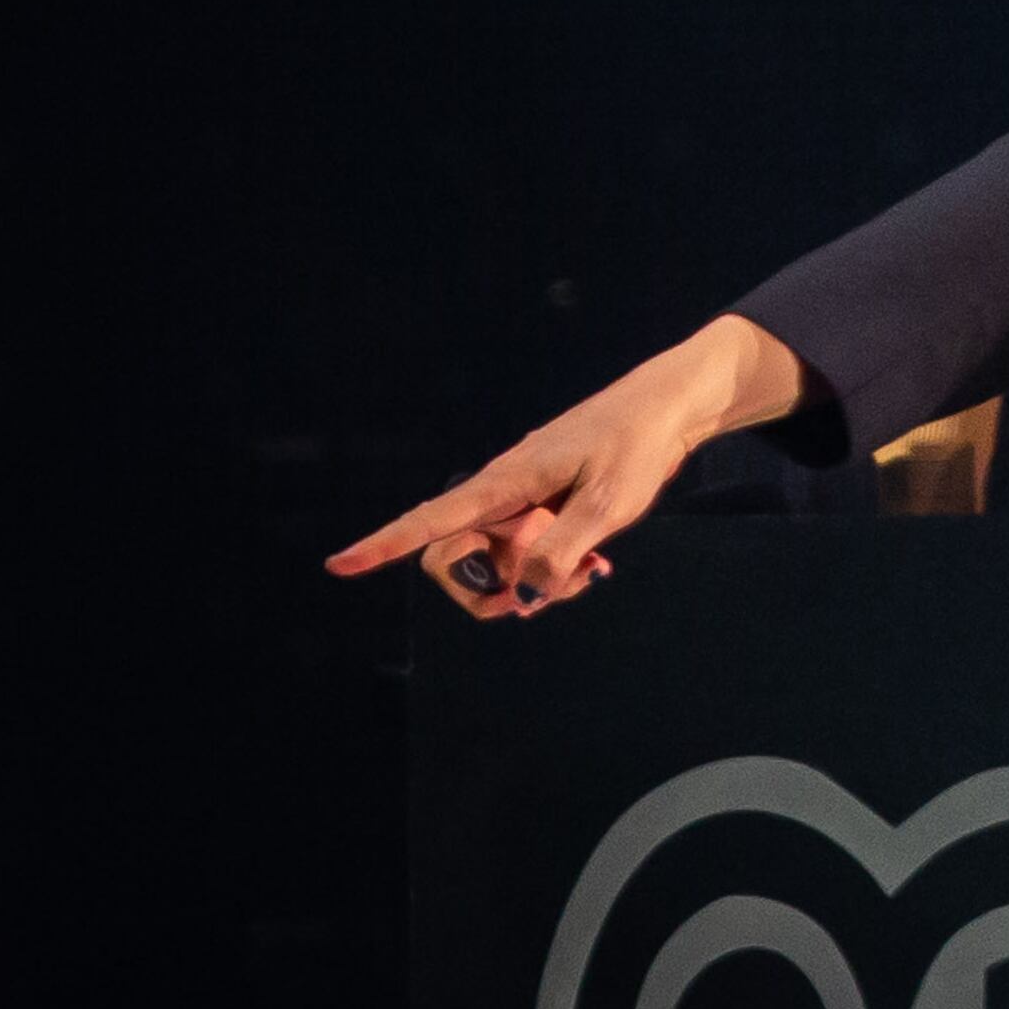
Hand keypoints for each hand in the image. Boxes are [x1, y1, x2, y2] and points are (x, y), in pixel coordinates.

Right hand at [326, 314, 816, 615]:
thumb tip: (520, 599)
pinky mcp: (543, 511)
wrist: (670, 408)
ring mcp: (522, 504)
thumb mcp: (607, 505)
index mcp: (504, 483)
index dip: (383, 545)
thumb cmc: (637, 444)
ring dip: (530, 584)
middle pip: (454, 557)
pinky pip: (527, 556)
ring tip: (588, 571)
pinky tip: (592, 564)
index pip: (430, 520)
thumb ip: (559, 555)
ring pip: (497, 564)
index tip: (339, 565)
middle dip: (485, 590)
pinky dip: (552, 572)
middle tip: (545, 594)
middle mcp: (502, 494)